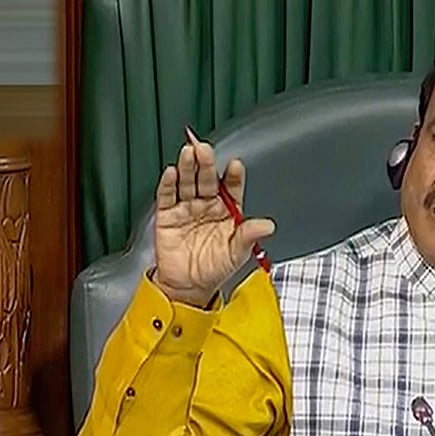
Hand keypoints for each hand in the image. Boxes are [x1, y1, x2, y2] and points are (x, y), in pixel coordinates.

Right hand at [152, 130, 274, 306]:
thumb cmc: (216, 267)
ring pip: (187, 182)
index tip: (235, 165)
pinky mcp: (167, 215)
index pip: (231, 187)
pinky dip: (168, 184)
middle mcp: (207, 204)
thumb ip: (249, 235)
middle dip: (206, 163)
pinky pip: (167, 196)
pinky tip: (172, 172)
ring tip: (189, 152)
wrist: (190, 287)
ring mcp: (187, 208)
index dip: (233, 176)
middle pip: (207, 178)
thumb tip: (268, 226)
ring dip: (188, 167)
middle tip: (205, 149)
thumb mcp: (237, 252)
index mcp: (227, 210)